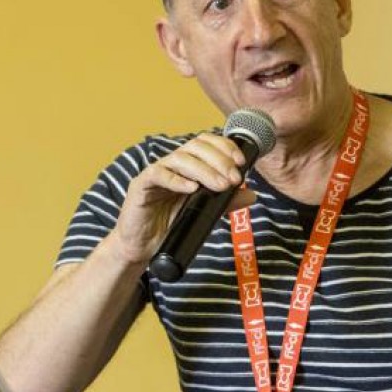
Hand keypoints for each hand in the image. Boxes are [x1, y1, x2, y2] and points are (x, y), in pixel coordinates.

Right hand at [109, 133, 257, 263]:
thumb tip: (251, 195)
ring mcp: (155, 173)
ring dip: (204, 170)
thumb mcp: (203, 213)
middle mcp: (171, 165)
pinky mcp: (141, 186)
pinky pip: (158, 175)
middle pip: (195, 147)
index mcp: (186, 166)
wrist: (143, 247)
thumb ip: (225, 202)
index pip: (206, 144)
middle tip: (234, 179)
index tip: (241, 162)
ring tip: (220, 186)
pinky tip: (192, 189)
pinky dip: (176, 180)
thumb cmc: (170, 227)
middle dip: (219, 160)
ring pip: (179, 158)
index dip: (224, 147)